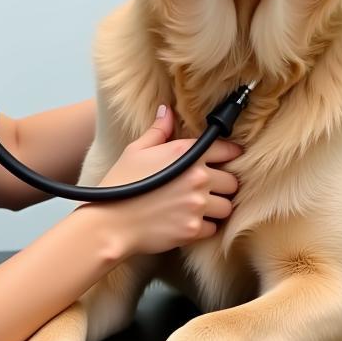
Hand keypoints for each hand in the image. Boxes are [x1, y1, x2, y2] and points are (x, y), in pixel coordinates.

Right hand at [91, 104, 241, 257]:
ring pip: (227, 207)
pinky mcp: (193, 230)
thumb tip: (166, 111)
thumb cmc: (120, 185)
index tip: (229, 158)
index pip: (226, 150)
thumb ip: (158, 131)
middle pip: (232, 182)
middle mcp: (197, 179)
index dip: (230, 154)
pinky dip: (205, 227)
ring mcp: (197, 206)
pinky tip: (190, 221)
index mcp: (186, 155)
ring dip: (217, 207)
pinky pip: (213, 228)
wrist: (109, 224)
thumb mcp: (135, 151)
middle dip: (223, 185)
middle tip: (209, 187)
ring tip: (202, 206)